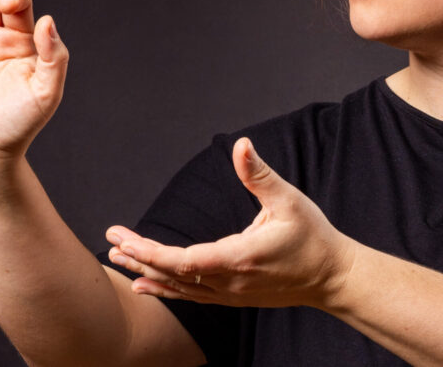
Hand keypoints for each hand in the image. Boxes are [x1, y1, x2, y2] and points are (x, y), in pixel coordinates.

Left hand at [106, 138, 355, 309]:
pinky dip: (164, 289)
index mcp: (240, 258)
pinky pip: (191, 296)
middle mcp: (230, 283)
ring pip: (179, 287)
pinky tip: (142, 284)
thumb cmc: (313, 237)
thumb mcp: (289, 200)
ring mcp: (230, 294)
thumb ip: (260, 174)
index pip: (185, 261)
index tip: (127, 239)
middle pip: (174, 274)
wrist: (332, 277)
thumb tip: (241, 145)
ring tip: (117, 257)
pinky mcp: (232, 297)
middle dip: (139, 257)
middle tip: (111, 240)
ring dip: (146, 272)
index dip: (152, 253)